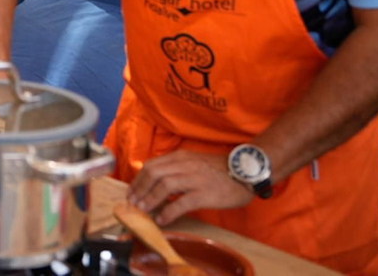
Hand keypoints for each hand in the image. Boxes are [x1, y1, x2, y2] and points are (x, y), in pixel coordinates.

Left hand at [128, 149, 253, 224]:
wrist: (245, 171)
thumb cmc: (219, 170)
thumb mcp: (194, 162)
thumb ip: (176, 169)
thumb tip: (156, 183)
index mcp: (181, 157)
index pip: (152, 165)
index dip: (138, 179)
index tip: (131, 192)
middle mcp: (185, 165)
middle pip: (153, 173)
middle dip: (140, 189)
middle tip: (133, 203)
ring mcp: (195, 178)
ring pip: (164, 186)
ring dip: (150, 199)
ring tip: (143, 211)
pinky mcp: (205, 193)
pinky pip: (182, 203)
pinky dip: (168, 211)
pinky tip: (162, 219)